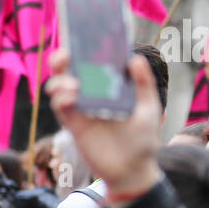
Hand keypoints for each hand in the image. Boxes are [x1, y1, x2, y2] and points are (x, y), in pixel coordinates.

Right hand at [44, 48, 161, 202]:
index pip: (92, 63)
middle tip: (65, 56)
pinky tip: (70, 98)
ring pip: (60, 88)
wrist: (132, 170)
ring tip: (73, 85)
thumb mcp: (148, 108)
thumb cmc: (142, 139)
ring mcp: (81, 109)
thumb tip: (134, 59)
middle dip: (62, 60)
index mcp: (108, 86)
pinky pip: (61, 108)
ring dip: (60, 81)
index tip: (80, 38)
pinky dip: (61, 100)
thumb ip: (143, 84)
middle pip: (69, 71)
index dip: (83, 50)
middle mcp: (91, 94)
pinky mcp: (74, 125)